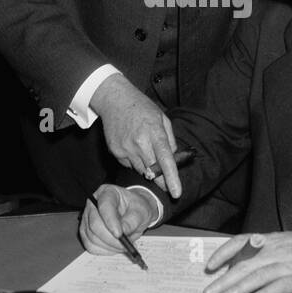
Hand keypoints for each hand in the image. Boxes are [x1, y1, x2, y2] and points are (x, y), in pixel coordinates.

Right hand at [78, 184, 154, 254]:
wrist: (134, 214)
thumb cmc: (136, 209)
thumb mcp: (141, 212)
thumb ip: (132, 221)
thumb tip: (123, 233)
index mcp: (107, 193)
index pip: (104, 206)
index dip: (111, 221)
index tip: (120, 234)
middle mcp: (93, 204)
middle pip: (94, 224)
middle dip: (110, 239)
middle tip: (125, 245)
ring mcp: (87, 218)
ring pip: (91, 237)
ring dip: (109, 246)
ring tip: (124, 246)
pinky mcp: (86, 232)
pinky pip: (90, 246)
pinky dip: (104, 251)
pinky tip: (116, 248)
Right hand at [90, 74, 181, 197]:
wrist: (115, 100)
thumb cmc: (142, 108)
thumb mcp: (162, 118)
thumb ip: (170, 140)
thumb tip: (173, 158)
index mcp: (154, 132)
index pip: (165, 160)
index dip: (171, 178)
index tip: (176, 193)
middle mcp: (139, 142)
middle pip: (153, 171)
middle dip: (161, 179)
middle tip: (166, 183)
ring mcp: (125, 148)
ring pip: (141, 170)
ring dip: (147, 167)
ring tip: (144, 149)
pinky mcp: (115, 152)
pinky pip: (129, 165)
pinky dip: (134, 161)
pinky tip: (133, 147)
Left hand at [201, 221, 291, 292]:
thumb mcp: (282, 241)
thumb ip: (262, 251)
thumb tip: (240, 264)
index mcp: (268, 241)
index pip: (239, 243)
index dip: (222, 254)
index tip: (210, 265)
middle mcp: (274, 251)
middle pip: (244, 265)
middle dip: (224, 279)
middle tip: (209, 290)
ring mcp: (286, 265)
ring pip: (258, 276)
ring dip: (239, 288)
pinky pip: (279, 285)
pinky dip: (266, 292)